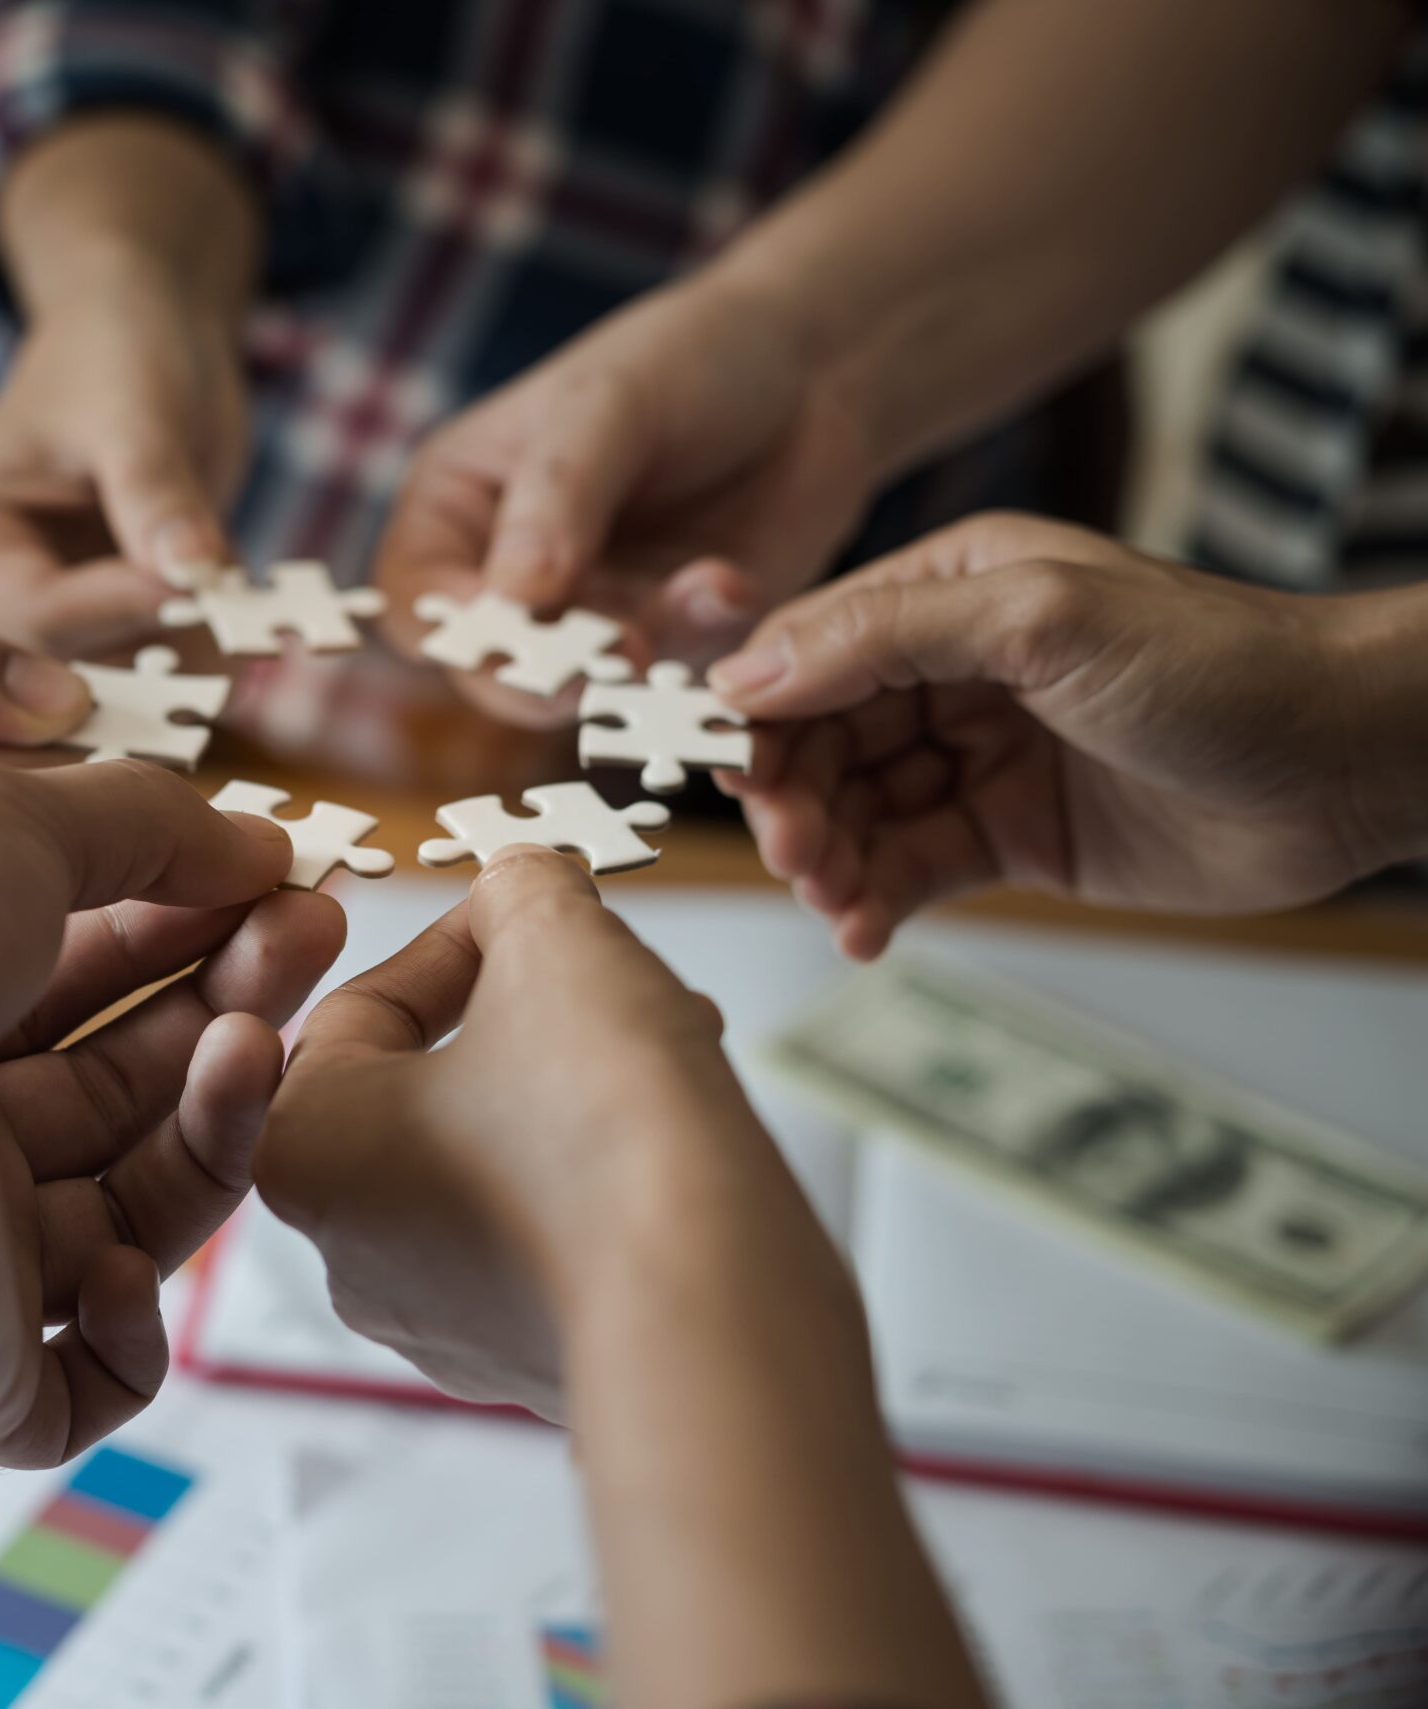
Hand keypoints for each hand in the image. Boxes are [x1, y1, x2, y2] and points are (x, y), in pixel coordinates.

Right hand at [0, 270, 246, 655]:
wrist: (147, 344)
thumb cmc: (119, 353)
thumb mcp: (137, 410)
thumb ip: (158, 494)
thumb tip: (193, 571)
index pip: (31, 612)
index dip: (123, 607)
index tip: (204, 585)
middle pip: (71, 673)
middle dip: (161, 643)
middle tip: (245, 614)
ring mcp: (47, 632)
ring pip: (126, 690)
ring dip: (195, 654)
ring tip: (240, 589)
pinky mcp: (107, 641)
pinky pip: (161, 678)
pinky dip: (210, 651)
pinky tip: (243, 607)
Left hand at [0, 761, 341, 1465]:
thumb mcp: (15, 820)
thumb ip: (147, 825)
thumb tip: (260, 844)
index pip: (91, 989)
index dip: (193, 937)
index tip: (284, 887)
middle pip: (126, 1096)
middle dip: (227, 1010)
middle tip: (313, 934)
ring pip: (132, 1223)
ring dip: (211, 1135)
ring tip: (253, 1045)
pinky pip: (80, 1389)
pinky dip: (130, 1336)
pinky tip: (125, 1257)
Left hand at [254, 850, 805, 1418]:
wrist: (711, 1302)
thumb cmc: (605, 1129)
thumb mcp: (555, 944)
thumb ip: (523, 893)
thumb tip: (524, 886)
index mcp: (303, 1146)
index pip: (363, 1008)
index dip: (460, 942)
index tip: (528, 913)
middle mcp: (347, 1251)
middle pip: (430, 1089)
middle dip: (527, 1017)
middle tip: (603, 977)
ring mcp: (437, 1322)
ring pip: (494, 1162)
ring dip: (572, 1088)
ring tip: (664, 1042)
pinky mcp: (526, 1360)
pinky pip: (546, 1238)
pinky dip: (599, 1177)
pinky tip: (673, 1134)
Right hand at [375, 275, 872, 714]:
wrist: (814, 367)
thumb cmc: (684, 358)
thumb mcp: (608, 403)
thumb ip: (558, 496)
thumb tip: (512, 598)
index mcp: (458, 508)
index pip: (417, 601)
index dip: (452, 630)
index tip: (510, 631)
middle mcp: (512, 578)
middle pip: (492, 668)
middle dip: (549, 671)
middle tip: (613, 653)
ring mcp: (593, 616)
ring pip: (587, 683)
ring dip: (642, 652)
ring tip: (700, 589)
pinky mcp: (671, 642)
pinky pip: (674, 674)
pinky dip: (703, 635)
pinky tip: (733, 581)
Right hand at [708, 514, 1415, 958]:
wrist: (1348, 761)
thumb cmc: (1222, 665)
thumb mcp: (1040, 622)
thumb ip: (888, 636)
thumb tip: (750, 672)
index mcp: (952, 588)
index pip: (812, 646)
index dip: (760, 710)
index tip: (727, 770)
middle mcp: (953, 668)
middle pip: (821, 738)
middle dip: (794, 799)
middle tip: (794, 853)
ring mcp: (980, 754)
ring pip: (858, 811)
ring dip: (830, 859)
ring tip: (836, 900)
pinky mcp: (1010, 834)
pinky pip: (911, 868)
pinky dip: (876, 901)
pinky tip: (864, 930)